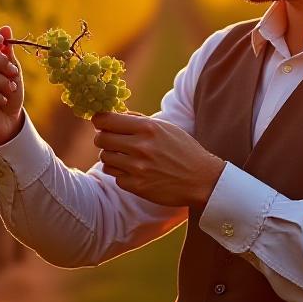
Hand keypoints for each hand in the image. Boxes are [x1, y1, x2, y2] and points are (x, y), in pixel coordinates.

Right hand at [0, 26, 24, 147]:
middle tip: (15, 73)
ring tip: (11, 89)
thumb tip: (6, 28)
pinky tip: (3, 100)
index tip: (1, 42)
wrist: (7, 123)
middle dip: (0, 62)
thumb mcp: (12, 72)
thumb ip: (7, 52)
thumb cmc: (8, 94)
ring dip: (0, 80)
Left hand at [91, 111, 224, 207]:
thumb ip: (139, 120)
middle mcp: (141, 147)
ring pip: (105, 158)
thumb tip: (114, 115)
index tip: (102, 124)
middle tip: (112, 141)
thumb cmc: (183, 150)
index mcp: (148, 128)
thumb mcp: (165, 127)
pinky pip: (114, 176)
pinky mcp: (137, 186)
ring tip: (126, 157)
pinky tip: (134, 171)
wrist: (202, 180)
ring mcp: (137, 168)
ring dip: (112, 157)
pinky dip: (121, 173)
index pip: (106, 120)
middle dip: (103, 139)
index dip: (100, 121)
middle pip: (100, 139)